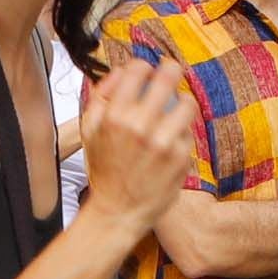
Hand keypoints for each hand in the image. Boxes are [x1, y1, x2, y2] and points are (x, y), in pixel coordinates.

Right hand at [79, 57, 199, 231]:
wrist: (117, 211)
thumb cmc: (104, 170)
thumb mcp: (89, 131)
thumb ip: (100, 96)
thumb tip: (120, 71)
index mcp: (114, 115)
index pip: (138, 69)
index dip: (144, 66)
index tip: (147, 72)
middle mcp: (140, 125)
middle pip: (169, 76)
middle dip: (171, 70)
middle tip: (172, 72)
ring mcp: (164, 141)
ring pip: (187, 103)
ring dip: (182, 103)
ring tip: (176, 110)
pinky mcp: (180, 157)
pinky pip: (188, 133)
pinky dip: (181, 135)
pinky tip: (170, 143)